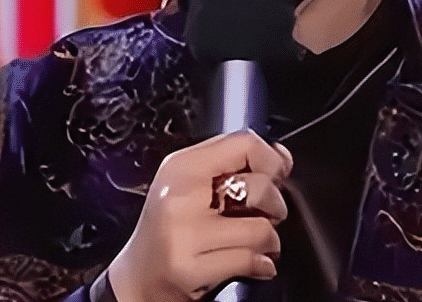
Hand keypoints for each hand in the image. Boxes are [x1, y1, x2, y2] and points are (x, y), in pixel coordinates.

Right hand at [106, 130, 293, 301]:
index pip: (244, 143)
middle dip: (274, 205)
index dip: (271, 160)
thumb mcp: (191, 184)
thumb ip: (233, 163)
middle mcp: (179, 196)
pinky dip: (262, 264)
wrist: (138, 278)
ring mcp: (183, 234)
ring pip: (261, 229)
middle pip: (259, 186)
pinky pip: (250, 260)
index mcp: (181, 166)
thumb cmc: (169, 229)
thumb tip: (282, 156)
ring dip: (269, 240)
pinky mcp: (190, 268)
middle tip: (262, 215)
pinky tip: (251, 263)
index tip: (274, 175)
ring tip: (255, 243)